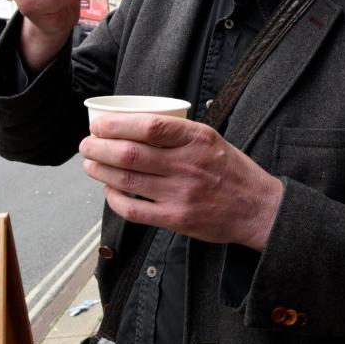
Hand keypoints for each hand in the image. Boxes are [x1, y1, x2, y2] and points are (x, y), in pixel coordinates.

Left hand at [79, 113, 284, 250]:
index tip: (100, 125)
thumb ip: (179, 134)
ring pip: (127, 180)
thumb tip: (137, 125)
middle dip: (99, 148)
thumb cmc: (233, 172)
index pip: (149, 126)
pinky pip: (135, 210)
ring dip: (101, 171)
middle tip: (86, 145)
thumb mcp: (211, 140)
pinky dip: (115, 199)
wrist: (257, 208)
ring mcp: (181, 194)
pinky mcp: (176, 218)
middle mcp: (188, 165)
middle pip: (130, 154)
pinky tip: (108, 191)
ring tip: (90, 164)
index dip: (117, 125)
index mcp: (197, 139)